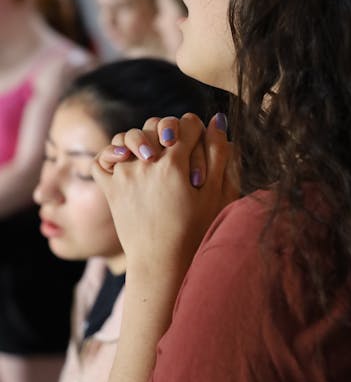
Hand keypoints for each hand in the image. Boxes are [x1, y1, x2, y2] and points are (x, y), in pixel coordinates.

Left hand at [92, 112, 238, 277]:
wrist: (162, 262)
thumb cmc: (195, 231)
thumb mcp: (215, 193)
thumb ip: (218, 154)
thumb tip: (216, 119)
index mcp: (175, 164)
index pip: (187, 124)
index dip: (196, 129)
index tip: (198, 141)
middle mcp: (146, 164)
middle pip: (156, 124)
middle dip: (169, 130)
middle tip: (176, 148)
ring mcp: (124, 175)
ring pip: (126, 137)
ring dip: (140, 139)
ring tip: (150, 153)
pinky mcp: (110, 189)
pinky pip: (101, 159)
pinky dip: (110, 155)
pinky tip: (124, 161)